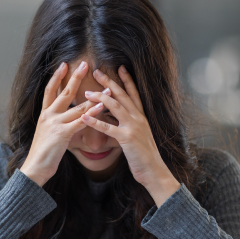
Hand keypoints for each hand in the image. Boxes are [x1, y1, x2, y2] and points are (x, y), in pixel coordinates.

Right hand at [20, 61, 107, 186]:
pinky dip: (91, 114)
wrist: (35, 167)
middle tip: (84, 63)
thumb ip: (56, 123)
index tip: (64, 64)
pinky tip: (100, 108)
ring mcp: (55, 124)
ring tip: (106, 89)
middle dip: (74, 77)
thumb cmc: (44, 153)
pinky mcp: (62, 134)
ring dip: (93, 97)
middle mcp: (48, 115)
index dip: (56, 77)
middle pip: (63, 92)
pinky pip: (80, 122)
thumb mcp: (48, 134)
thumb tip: (66, 118)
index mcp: (44, 114)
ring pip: (76, 106)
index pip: (49, 90)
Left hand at [82, 66, 179, 206]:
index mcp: (141, 117)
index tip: (119, 67)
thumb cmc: (145, 156)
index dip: (127, 80)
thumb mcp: (138, 136)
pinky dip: (95, 121)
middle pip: (122, 95)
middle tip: (97, 71)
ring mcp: (133, 127)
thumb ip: (129, 125)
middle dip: (109, 82)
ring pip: (115, 106)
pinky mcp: (127, 139)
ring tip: (86, 92)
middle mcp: (138, 118)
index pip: (134, 93)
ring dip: (100, 98)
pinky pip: (108, 128)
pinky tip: (85, 117)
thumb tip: (117, 119)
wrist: (154, 171)